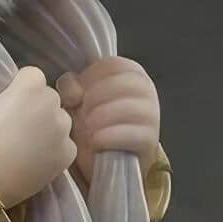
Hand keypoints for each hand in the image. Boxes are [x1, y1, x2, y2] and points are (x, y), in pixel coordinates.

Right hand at [0, 67, 76, 206]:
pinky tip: (34, 158)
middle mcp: (53, 102)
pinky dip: (52, 149)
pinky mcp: (68, 153)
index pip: (31, 76)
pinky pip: (63, 145)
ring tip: (25, 145)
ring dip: (46, 127)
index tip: (7, 102)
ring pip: (58, 121)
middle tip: (15, 125)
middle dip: (35, 107)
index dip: (19, 87)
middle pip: (47, 98)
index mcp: (30, 85)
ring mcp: (64, 129)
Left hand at [57, 58, 160, 181]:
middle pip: (122, 83)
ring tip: (86, 127)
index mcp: (130, 72)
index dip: (89, 77)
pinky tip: (95, 140)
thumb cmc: (93, 121)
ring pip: (130, 107)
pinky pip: (133, 134)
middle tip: (80, 112)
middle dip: (95, 97)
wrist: (107, 156)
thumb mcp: (78, 99)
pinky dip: (111, 136)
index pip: (112, 65)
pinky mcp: (150, 140)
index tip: (75, 94)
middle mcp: (145, 89)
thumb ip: (71, 87)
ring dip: (102, 116)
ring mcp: (151, 114)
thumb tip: (74, 93)